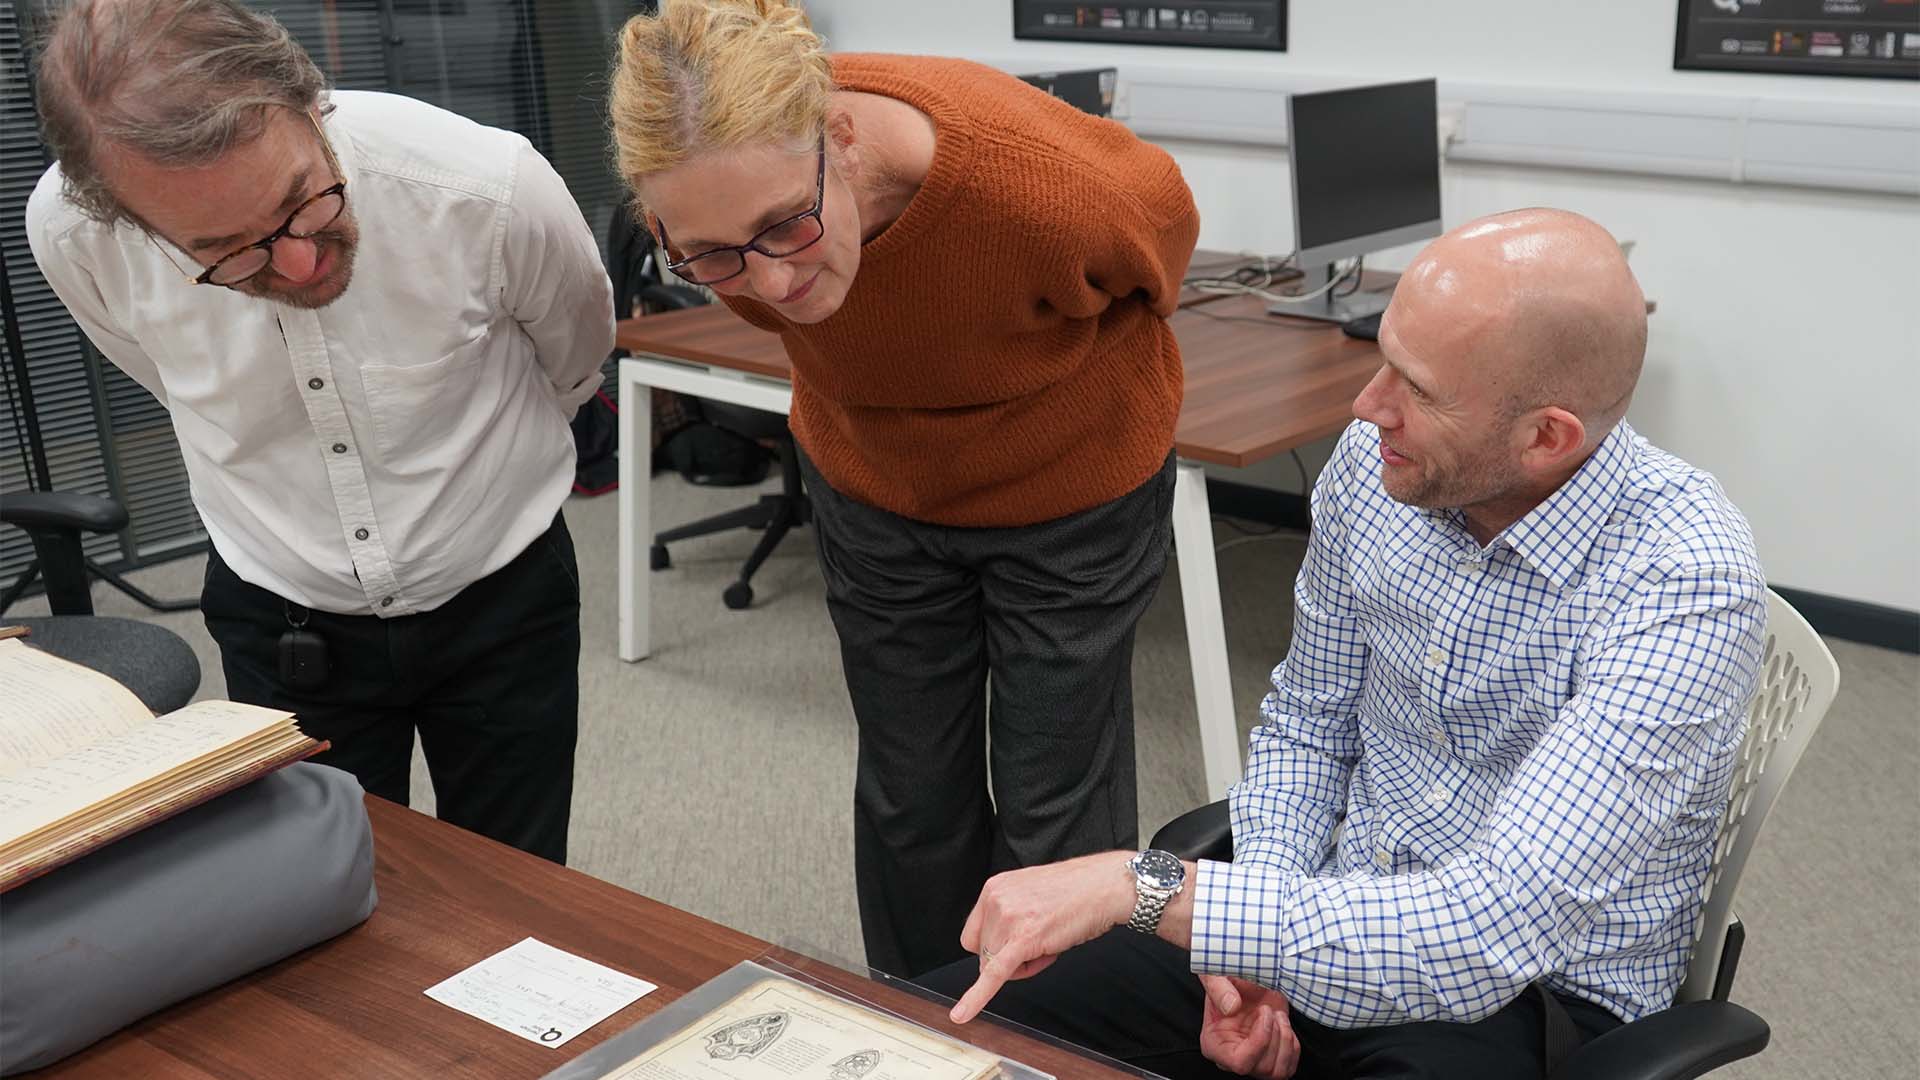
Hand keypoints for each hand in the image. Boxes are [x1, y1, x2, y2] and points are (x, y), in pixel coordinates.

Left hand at [946, 852, 1136, 1023]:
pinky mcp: (1022, 940)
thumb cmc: (1077, 893)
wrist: (1105, 887)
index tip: (1013, 947)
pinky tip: (962, 1014)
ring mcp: (1008, 919)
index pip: (974, 934)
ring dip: (1021, 967)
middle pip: (983, 953)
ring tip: (1049, 946)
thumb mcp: (1031, 896)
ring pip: (995, 966)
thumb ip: (1010, 916)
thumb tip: (1002, 947)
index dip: (994, 948)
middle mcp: (995, 900)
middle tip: (1041, 946)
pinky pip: (993, 975)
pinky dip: (976, 998)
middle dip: (1009, 959)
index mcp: (994, 888)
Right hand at [1199, 975, 1299, 1078]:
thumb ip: (1218, 988)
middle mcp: (1232, 1058)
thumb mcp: (1216, 975)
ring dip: (1285, 1039)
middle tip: (1268, 1008)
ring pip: (1278, 1072)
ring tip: (1277, 1015)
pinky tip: (1282, 1024)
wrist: (1247, 978)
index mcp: (1213, 1044)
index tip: (1263, 1012)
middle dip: (1274, 1035)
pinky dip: (1293, 1045)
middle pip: (1262, 1068)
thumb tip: (1232, 1007)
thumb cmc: (1228, 978)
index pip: (1239, 1062)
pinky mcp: (1271, 1059)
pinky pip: (1289, 1067)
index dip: (1259, 1042)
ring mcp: (1253, 1061)